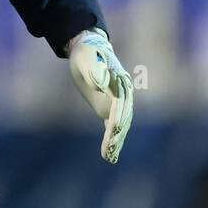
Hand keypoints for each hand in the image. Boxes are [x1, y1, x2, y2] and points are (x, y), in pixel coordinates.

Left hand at [67, 28, 132, 164]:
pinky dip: (111, 138)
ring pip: (120, 125)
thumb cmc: (87, 53)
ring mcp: (117, 102)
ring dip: (116, 141)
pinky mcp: (109, 107)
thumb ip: (93, 70)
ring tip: (110, 158)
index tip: (114, 132)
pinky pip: (112, 124)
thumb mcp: (85, 59)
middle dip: (117, 136)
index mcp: (118, 83)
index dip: (117, 118)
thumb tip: (100, 83)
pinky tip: (109, 153)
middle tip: (110, 152)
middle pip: (122, 118)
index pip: (120, 104)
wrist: (90, 49)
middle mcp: (122, 94)